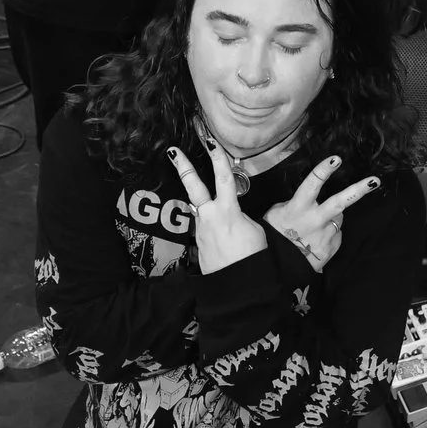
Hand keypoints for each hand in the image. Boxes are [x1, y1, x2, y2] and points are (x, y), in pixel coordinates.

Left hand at [168, 143, 270, 273]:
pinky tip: (222, 236)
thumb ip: (241, 217)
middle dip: (183, 166)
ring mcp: (201, 230)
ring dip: (202, 201)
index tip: (211, 141)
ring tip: (207, 202)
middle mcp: (209, 217)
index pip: (223, 178)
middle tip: (172, 151)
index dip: (218, 157)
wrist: (237, 287)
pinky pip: (205, 227)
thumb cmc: (252, 258)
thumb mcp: (254, 230)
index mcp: (227, 211)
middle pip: (193, 186)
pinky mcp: (199, 243)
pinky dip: (212, 226)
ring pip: (198, 207)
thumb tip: (233, 215)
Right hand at [263, 156, 381, 271]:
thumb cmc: (276, 233)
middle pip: (340, 202)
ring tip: (314, 226)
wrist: (278, 266)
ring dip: (331, 218)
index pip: (312, 184)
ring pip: (338, 218)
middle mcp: (315, 220)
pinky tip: (316, 239)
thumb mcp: (277, 213)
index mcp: (299, 207)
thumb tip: (310, 199)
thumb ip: (294, 203)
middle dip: (358, 190)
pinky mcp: (331, 248)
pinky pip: (335, 234)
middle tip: (375, 181)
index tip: (336, 158)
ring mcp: (325, 235)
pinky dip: (329, 233)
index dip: (324, 170)